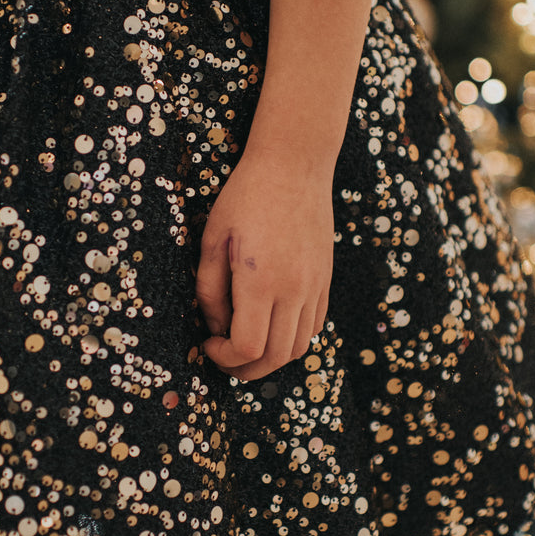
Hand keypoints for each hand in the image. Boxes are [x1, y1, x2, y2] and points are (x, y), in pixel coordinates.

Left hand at [195, 151, 333, 380]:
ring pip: (299, 348)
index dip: (224, 358)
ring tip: (247, 346)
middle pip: (275, 358)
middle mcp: (294, 290)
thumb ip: (210, 291)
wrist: (294, 165)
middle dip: (245, 370)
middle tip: (224, 359)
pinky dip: (292, 338)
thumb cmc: (246, 197)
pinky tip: (271, 325)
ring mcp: (315, 286)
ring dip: (271, 359)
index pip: (248, 348)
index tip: (208, 344)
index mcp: (260, 281)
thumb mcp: (213, 240)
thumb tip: (215, 328)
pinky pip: (313, 326)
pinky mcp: (325, 280)